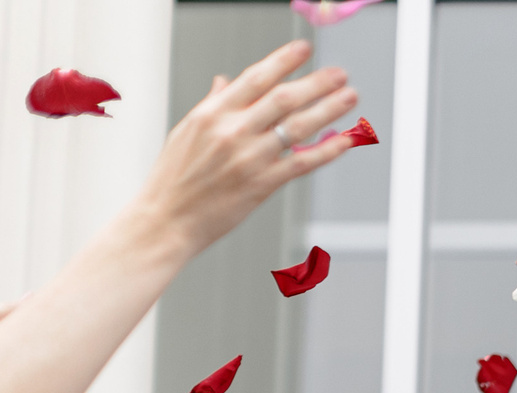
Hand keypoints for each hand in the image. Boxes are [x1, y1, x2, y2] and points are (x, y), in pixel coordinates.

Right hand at [133, 41, 361, 258]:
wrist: (166, 218)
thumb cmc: (175, 177)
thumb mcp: (187, 131)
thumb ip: (213, 104)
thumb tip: (225, 81)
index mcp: (212, 113)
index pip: (255, 78)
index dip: (283, 61)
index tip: (305, 49)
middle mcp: (232, 130)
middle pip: (283, 98)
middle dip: (316, 83)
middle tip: (340, 73)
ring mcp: (249, 157)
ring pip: (298, 126)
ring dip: (328, 109)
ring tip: (350, 97)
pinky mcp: (262, 183)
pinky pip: (302, 161)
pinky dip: (327, 149)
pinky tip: (345, 139)